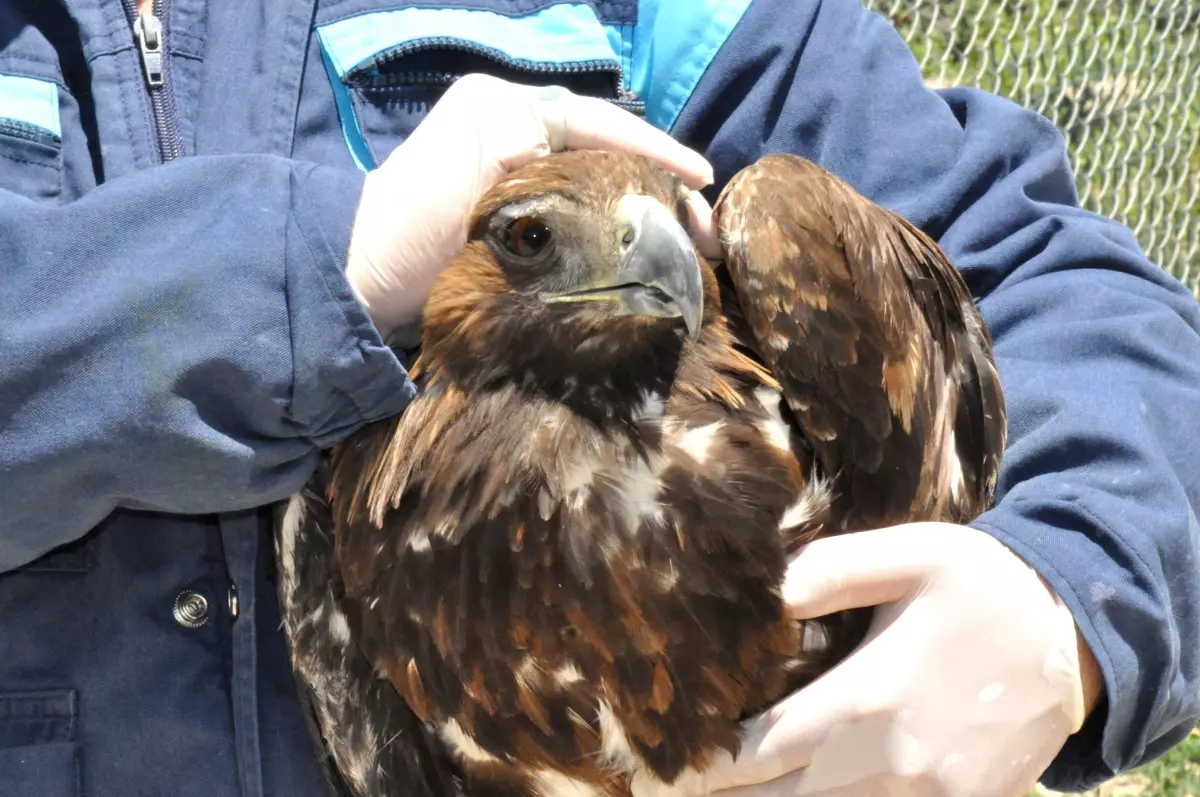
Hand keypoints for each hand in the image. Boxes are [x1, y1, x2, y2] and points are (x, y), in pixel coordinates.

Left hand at [345, 73, 714, 336]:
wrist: (362, 280)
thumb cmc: (409, 227)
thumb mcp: (461, 177)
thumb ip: (515, 152)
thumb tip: (565, 159)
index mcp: (504, 108)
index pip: (597, 122)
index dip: (654, 149)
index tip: (700, 178)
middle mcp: (516, 129)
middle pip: (607, 149)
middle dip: (659, 184)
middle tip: (704, 226)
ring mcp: (517, 172)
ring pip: (599, 180)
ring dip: (644, 210)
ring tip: (687, 243)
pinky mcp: (516, 213)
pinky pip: (580, 209)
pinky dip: (614, 227)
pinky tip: (640, 251)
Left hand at [697, 523, 1102, 796]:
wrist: (1078, 637)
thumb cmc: (982, 586)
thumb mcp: (909, 555)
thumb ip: (828, 572)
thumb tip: (760, 590)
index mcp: (871, 697)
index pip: (763, 748)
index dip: (708, 763)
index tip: (669, 762)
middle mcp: (894, 764)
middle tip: (677, 786)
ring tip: (733, 794)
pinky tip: (807, 795)